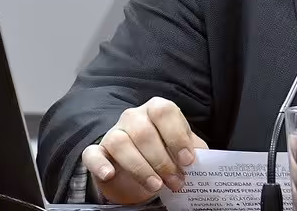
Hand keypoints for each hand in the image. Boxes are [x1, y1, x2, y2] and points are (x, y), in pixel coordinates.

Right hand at [81, 97, 208, 204]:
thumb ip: (193, 150)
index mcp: (157, 109)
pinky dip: (100, 164)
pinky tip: (111, 175)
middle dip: (162, 161)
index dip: (177, 137)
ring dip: (139, 167)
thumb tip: (204, 162)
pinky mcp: (97, 150)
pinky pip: (92, 153)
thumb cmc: (166, 152)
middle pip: (144, 132)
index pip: (164, 113)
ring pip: (120, 143)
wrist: (141, 165)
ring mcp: (113, 132)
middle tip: (175, 182)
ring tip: (155, 186)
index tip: (188, 161)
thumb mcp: (183, 149)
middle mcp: (134, 116)